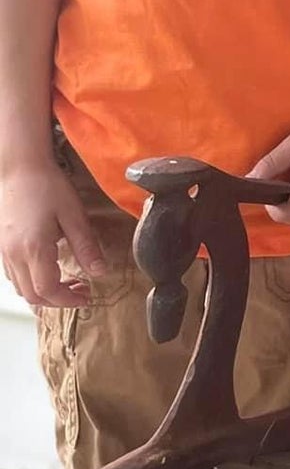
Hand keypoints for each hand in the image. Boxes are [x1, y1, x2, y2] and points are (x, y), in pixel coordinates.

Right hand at [0, 161, 106, 308]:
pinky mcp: (1, 245)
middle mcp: (14, 255)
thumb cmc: (47, 186)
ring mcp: (4, 251)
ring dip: (44, 292)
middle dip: (58, 300)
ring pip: (21, 287)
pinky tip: (48, 268)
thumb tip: (101, 272)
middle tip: (81, 290)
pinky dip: (31, 281)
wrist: (19, 167)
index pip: (48, 291)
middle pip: (32, 295)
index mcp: (34, 249)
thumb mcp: (74, 215)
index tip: (87, 296)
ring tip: (68, 281)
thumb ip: (86, 246)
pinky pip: (14, 275)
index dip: (68, 300)